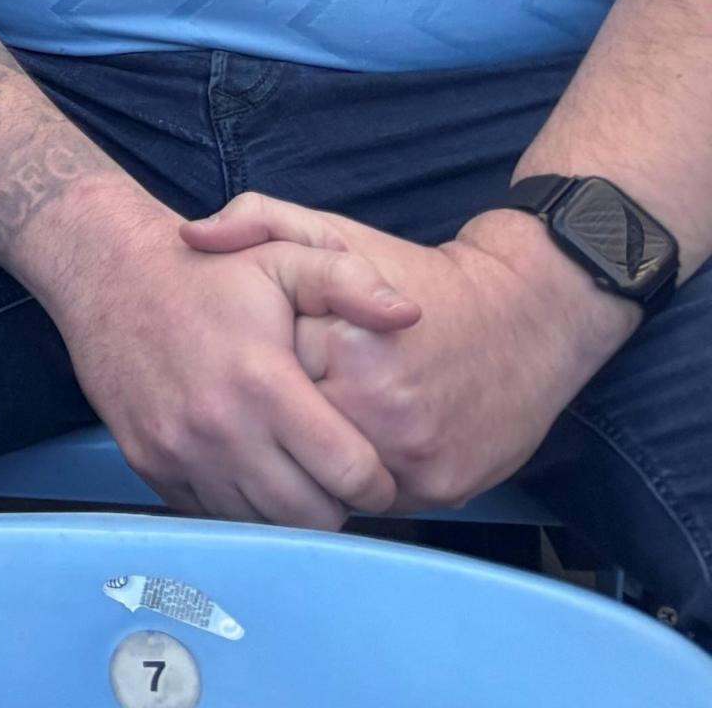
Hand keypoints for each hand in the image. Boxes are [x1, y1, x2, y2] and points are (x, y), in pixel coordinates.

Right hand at [26, 183, 424, 528]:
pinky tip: (247, 468)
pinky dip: (237, 505)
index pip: (350, 475)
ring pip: (261, 526)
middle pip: (311, 517)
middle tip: (335, 476)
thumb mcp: (284, 258)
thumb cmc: (208, 273)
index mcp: (264, 384)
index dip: (377, 482)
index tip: (374, 471)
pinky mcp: (149, 464)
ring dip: (286, 509)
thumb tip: (408, 314)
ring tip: (293, 473)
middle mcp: (219, 428)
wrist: (107, 275)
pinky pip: (211, 517)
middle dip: (336, 503)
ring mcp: (178, 452)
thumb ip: (352, 283)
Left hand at [184, 193, 638, 511]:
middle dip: (279, 424)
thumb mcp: (334, 231)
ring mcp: (414, 456)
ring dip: (315, 461)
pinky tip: (357, 445)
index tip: (260, 357)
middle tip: (285, 398)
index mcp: (344, 346)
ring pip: (327, 481)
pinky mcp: (441, 488)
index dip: (255, 371)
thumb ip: (259, 221)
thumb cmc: (416, 274)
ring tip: (317, 423)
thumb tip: (192, 234)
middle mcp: (381, 408)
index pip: (262, 380)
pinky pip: (373, 501)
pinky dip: (357, 481)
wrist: (531, 317)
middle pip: (290, 439)